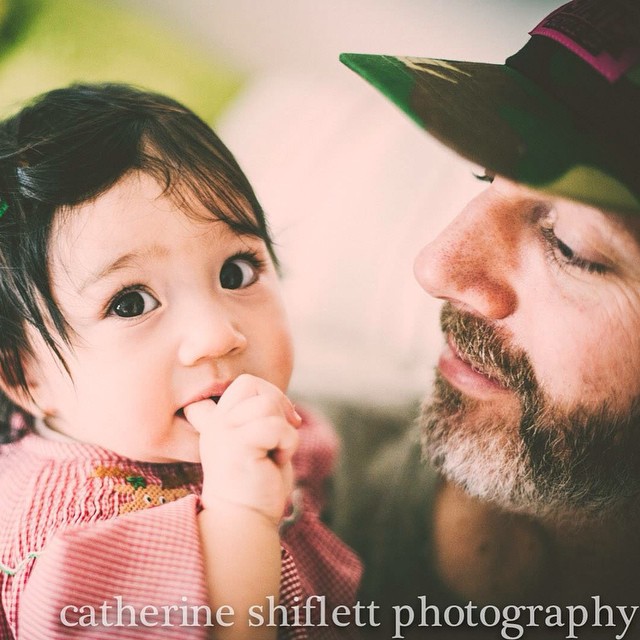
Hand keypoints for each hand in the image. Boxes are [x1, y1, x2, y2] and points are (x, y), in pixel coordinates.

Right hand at [184, 374, 300, 524]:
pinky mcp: (237, 446)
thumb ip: (260, 417)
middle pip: (251, 383)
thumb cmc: (256, 486)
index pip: (242, 384)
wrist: (245, 521)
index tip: (277, 422)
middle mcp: (217, 423)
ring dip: (283, 429)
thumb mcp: (255, 442)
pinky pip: (276, 427)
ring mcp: (223, 433)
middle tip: (280, 433)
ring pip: (266, 403)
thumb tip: (281, 402)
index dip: (267, 394)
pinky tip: (276, 462)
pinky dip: (287, 444)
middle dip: (277, 403)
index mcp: (219, 420)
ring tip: (275, 453)